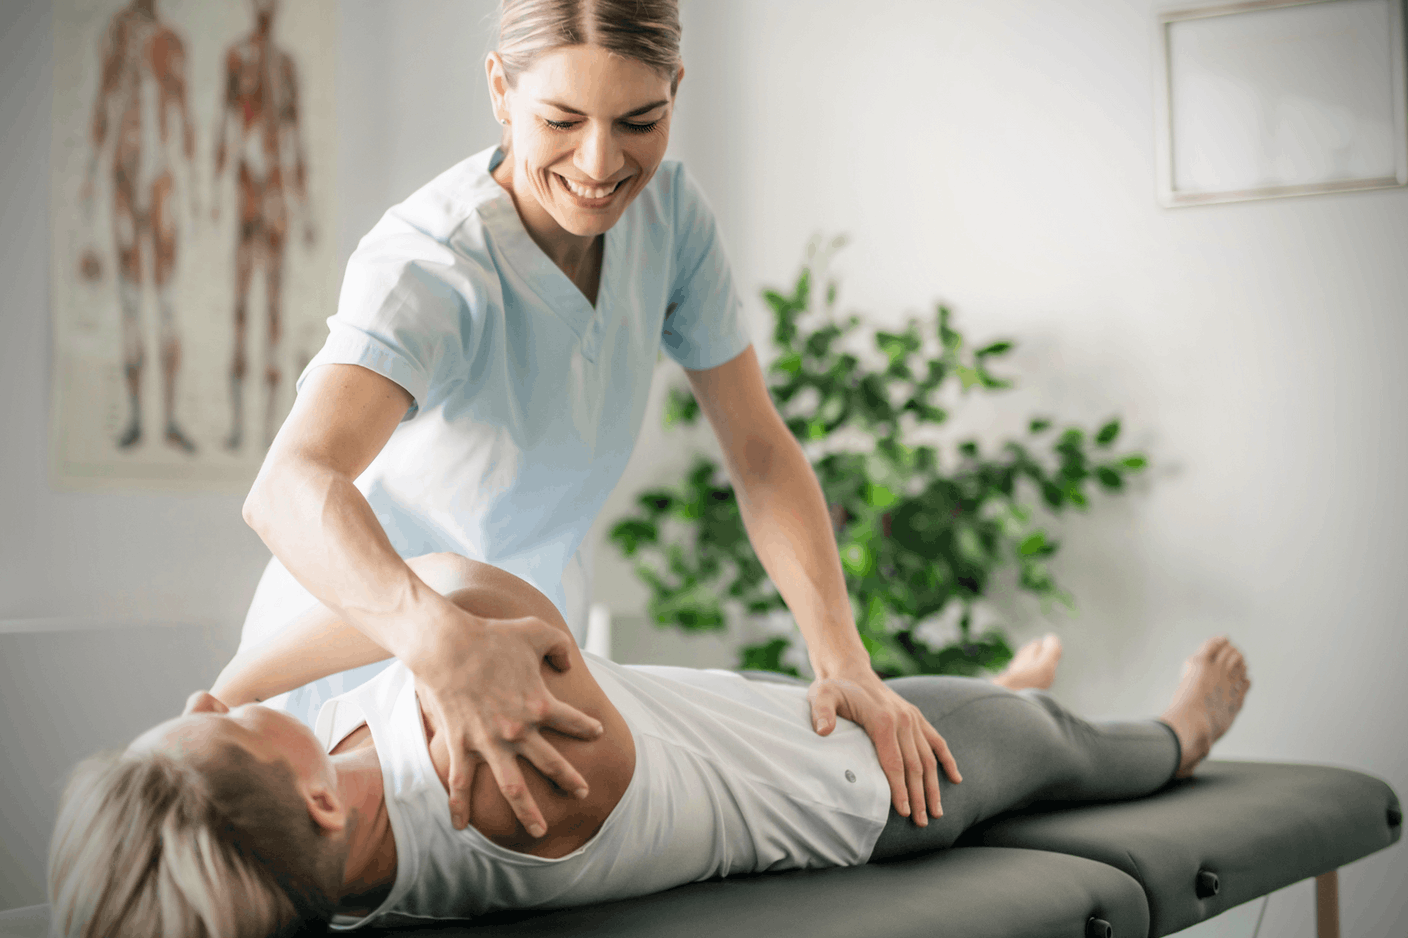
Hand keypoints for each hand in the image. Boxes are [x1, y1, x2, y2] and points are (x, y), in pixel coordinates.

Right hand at [411, 610, 603, 835]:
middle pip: (551, 763)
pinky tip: (461, 827)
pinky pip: (462, 782)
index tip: (597, 733)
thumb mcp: (537, 631)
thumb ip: (560, 646)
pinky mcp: (461, 744)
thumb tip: (568, 662)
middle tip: (583, 792)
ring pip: (513, 787)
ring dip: (527, 811)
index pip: (572, 720)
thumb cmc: (493, 635)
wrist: (447, 645)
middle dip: (569, 780)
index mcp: (540, 704)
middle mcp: (518, 730)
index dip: (587, 727)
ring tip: (539, 830)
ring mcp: (489, 741)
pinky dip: (460, 806)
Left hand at [808, 666, 960, 825]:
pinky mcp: (916, 717)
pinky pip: (937, 741)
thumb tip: (823, 731)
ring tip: (937, 812)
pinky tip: (956, 779)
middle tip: (922, 823)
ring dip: (934, 786)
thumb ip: (821, 713)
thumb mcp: (821, 696)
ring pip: (928, 758)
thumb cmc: (834, 688)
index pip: (894, 763)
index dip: (900, 789)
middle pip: (914, 765)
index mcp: (883, 719)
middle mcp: (903, 720)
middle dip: (919, 796)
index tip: (904, 812)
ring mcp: (912, 718)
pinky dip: (947, 760)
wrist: (850, 670)